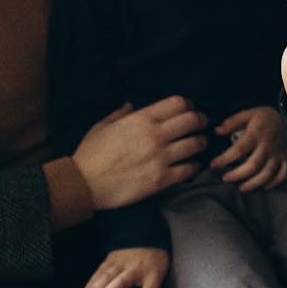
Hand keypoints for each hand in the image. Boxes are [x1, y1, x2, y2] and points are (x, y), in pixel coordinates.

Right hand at [71, 96, 206, 209]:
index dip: (188, 104)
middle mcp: (155, 135)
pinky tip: (192, 165)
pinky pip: (188, 170)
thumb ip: (120, 114)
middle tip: (202, 124)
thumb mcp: (102, 126)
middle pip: (192, 120)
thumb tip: (130, 105)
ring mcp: (160, 158)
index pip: (178, 103)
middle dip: (201, 120)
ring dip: (200, 143)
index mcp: (142, 119)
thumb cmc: (91, 154)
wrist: (84, 184)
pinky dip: (194, 166)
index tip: (190, 109)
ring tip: (199, 144)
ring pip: (195, 144)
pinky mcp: (161, 180)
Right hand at [79, 245, 170, 287]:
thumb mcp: (159, 277)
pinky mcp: (111, 259)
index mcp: (151, 275)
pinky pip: (100, 271)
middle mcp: (134, 268)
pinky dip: (91, 282)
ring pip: (106, 275)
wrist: (147, 235)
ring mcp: (121, 262)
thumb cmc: (154, 261)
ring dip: (94, 287)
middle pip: (120, 282)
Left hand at [211, 105, 286, 190]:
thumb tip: (217, 131)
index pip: (238, 149)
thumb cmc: (267, 117)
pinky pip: (282, 175)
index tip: (213, 165)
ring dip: (253, 184)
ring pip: (266, 174)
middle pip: (252, 165)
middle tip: (225, 179)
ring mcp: (279, 154)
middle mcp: (268, 145)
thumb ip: (233, 122)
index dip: (224, 159)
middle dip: (237, 175)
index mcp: (256, 133)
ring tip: (241, 188)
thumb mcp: (249, 114)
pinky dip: (273, 183)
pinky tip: (264, 186)